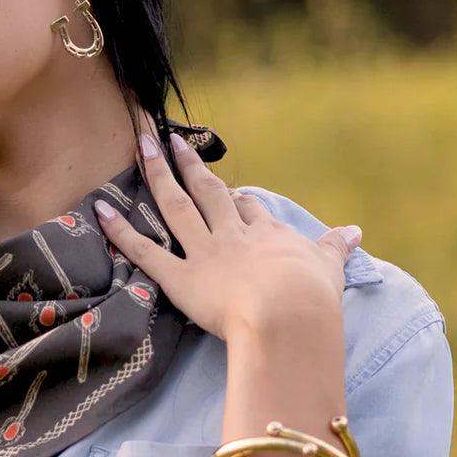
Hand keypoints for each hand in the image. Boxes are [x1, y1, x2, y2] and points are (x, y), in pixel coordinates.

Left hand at [94, 133, 360, 342]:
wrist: (290, 314)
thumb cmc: (314, 297)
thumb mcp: (331, 268)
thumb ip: (337, 248)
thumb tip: (355, 231)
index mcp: (270, 236)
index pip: (250, 210)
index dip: (238, 199)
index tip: (228, 189)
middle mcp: (234, 236)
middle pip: (209, 194)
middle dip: (191, 166)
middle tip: (173, 141)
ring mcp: (205, 253)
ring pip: (177, 207)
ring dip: (158, 175)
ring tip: (142, 147)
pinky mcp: (180, 278)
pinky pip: (145, 251)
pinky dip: (120, 230)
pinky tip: (100, 208)